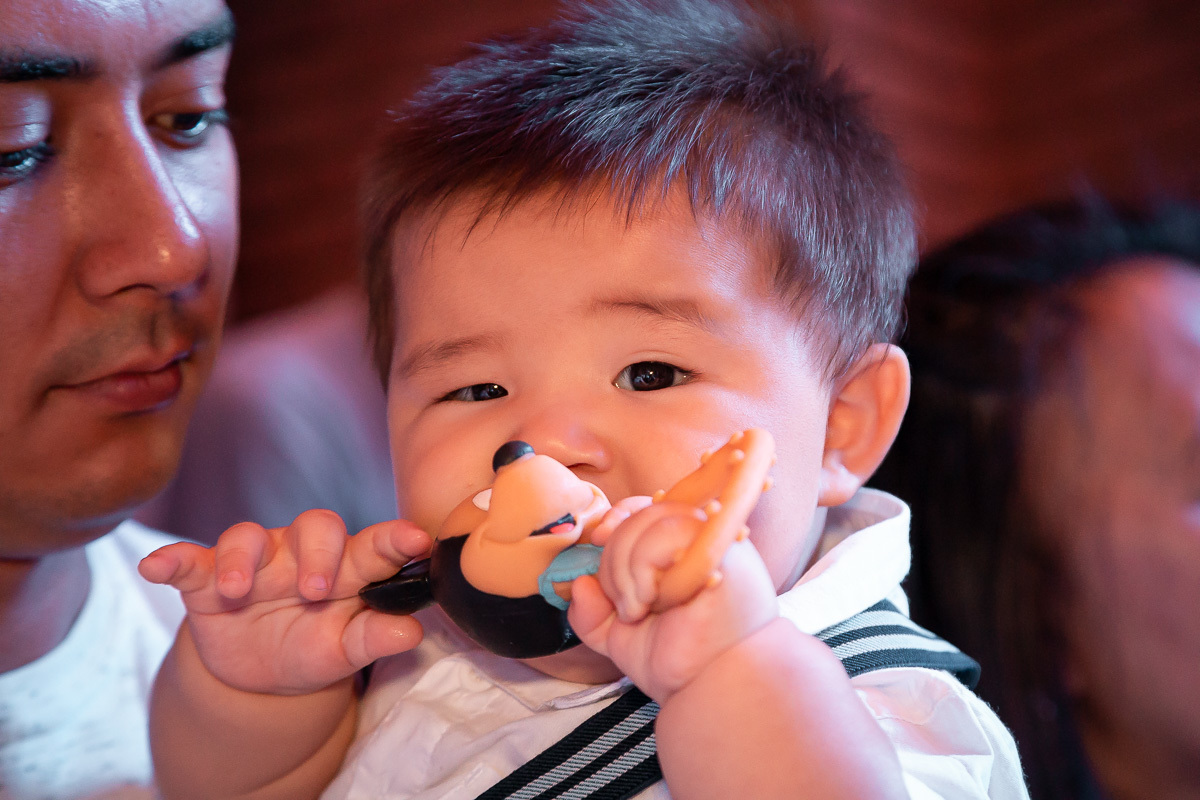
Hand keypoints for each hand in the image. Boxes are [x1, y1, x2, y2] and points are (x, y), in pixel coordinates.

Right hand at [139, 510, 430, 695]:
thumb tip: (413, 632)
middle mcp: (302, 554)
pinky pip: (188, 559)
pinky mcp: (208, 578)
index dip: (395, 537)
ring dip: (243, 559)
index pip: (375, 544)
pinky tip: (154, 567)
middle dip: (318, 554)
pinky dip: (171, 559)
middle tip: (318, 590)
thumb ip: (374, 639)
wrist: (260, 675)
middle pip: (315, 527)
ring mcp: (255, 562)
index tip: (416, 539)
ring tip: (240, 591)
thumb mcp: (343, 652)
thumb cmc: (313, 648)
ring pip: (249, 536)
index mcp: (346, 569)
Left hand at [568, 501, 778, 702]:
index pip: (646, 507)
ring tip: (640, 608)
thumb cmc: (679, 659)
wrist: (715, 685)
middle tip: (626, 606)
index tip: (598, 540)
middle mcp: (700, 538)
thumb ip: (592, 611)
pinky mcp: (722, 548)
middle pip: (641, 514)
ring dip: (629, 567)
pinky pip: (668, 532)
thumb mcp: (619, 634)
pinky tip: (656, 601)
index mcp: (681, 549)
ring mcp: (713, 540)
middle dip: (615, 559)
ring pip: (651, 520)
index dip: (618, 517)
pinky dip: (646, 567)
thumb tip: (580, 583)